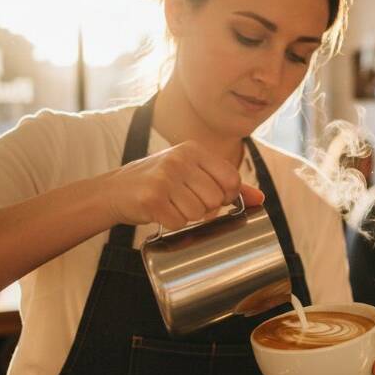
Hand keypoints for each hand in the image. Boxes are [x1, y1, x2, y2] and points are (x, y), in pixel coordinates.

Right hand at [100, 141, 264, 227]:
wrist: (114, 190)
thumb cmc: (157, 181)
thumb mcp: (191, 172)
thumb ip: (225, 183)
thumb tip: (260, 199)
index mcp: (193, 150)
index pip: (231, 179)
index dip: (226, 196)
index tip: (212, 197)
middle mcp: (180, 159)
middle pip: (215, 199)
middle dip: (205, 209)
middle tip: (185, 202)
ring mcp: (165, 178)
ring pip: (198, 213)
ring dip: (187, 217)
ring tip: (171, 205)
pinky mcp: (152, 198)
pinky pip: (178, 222)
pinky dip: (171, 224)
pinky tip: (160, 212)